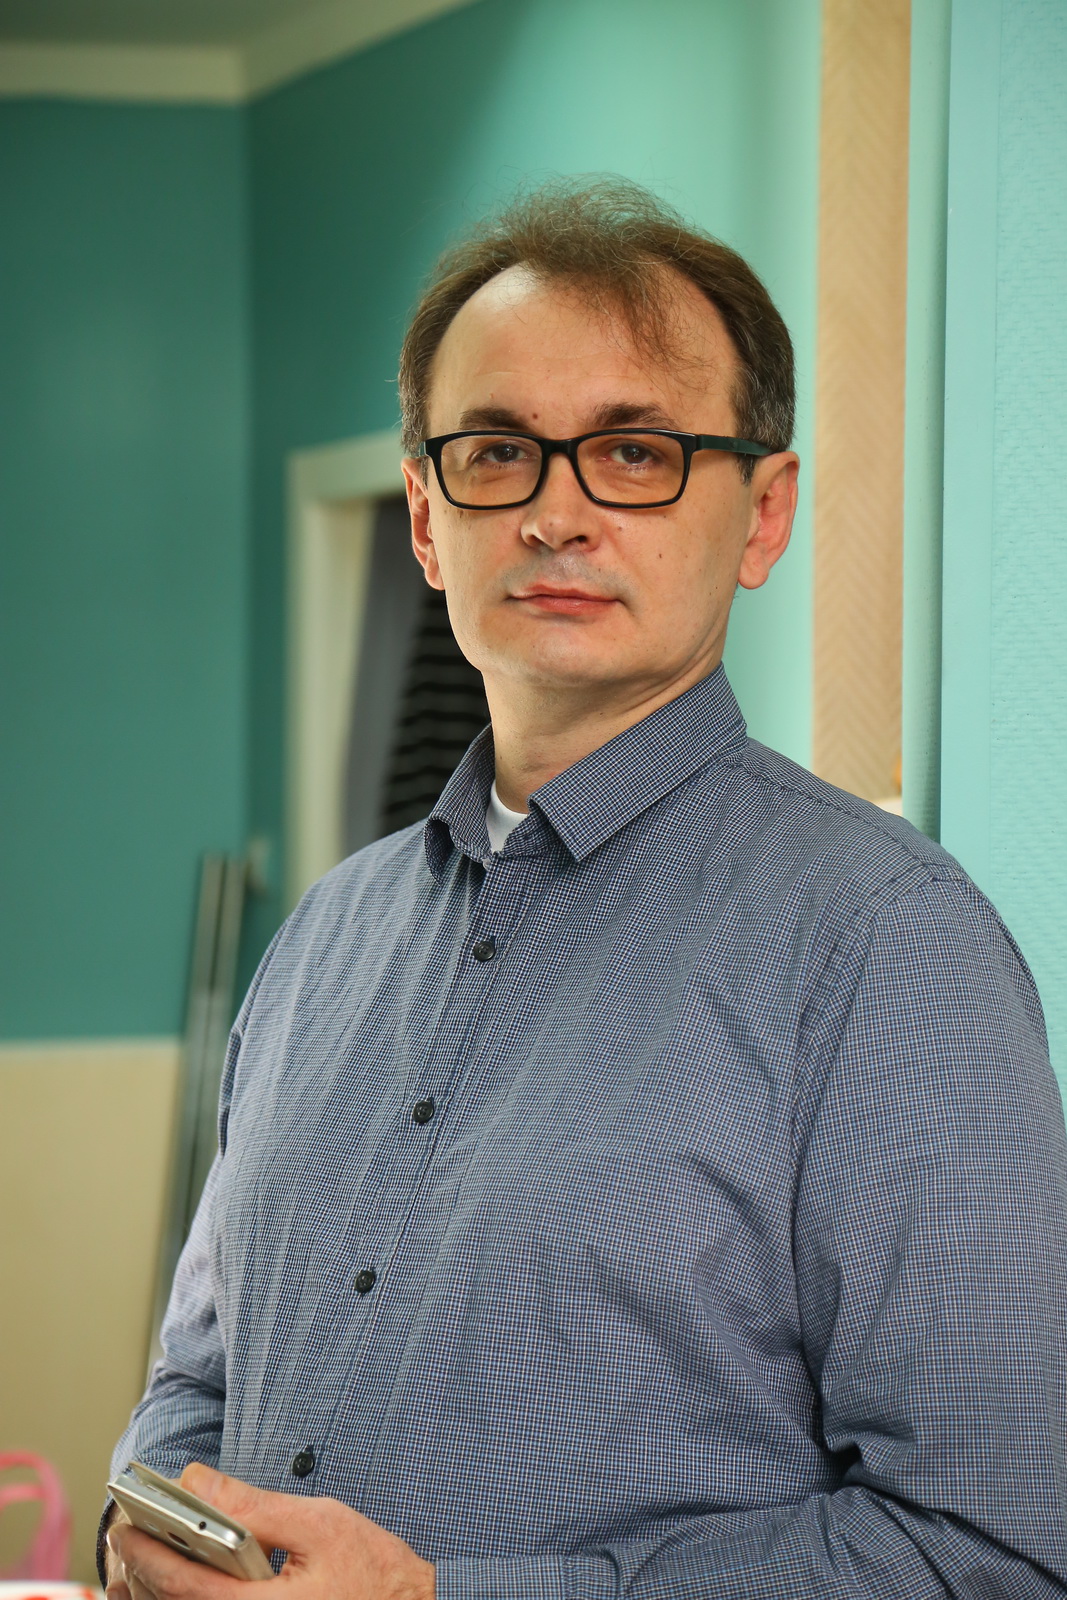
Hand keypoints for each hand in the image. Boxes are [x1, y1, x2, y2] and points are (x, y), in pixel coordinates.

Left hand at [105, 1463, 434, 1599]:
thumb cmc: (371, 1569)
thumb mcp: (319, 1523)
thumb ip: (255, 1506)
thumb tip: (198, 1482)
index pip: (186, 1585)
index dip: (148, 1555)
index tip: (125, 1528)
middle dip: (144, 1575)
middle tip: (125, 1539)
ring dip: (161, 1594)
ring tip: (141, 1563)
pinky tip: (181, 1585)